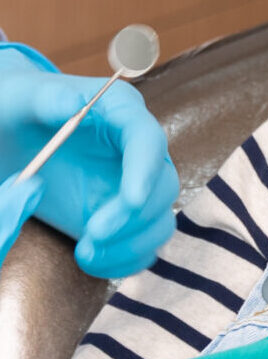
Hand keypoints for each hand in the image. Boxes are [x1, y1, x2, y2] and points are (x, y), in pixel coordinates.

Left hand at [0, 48, 178, 279]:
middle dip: (133, 217)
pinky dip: (125, 259)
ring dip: (132, 243)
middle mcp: (135, 149)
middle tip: (91, 236)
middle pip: (163, 185)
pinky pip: (142, 243)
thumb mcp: (22, 99)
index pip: (148, 140)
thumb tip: (74, 105)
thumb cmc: (16, 109)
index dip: (145, 172)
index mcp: (119, 112)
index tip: (131, 201)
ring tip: (85, 253)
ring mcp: (130, 185)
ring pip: (160, 219)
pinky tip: (92, 260)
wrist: (10, 134)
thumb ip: (49, 98)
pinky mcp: (119, 215)